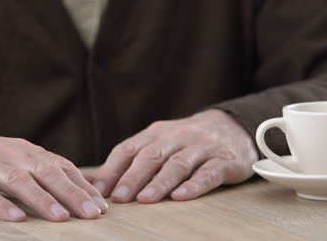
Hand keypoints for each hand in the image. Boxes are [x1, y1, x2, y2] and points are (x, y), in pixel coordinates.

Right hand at [0, 125, 108, 221]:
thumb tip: (80, 189)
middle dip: (73, 194)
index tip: (104, 206)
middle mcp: (9, 156)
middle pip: (46, 173)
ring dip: (42, 200)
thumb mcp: (11, 161)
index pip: (60, 167)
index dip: (83, 186)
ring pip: (18, 181)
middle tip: (94, 214)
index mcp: (24, 152)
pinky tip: (15, 219)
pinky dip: (0, 205)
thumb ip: (40, 172)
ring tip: (61, 218)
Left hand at [88, 109, 257, 203]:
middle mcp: (177, 137)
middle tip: (119, 197)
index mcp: (156, 133)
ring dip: (160, 182)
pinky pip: (207, 173)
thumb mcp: (159, 143)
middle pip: (151, 156)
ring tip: (145, 199)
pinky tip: (181, 197)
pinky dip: (193, 185)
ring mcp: (201, 147)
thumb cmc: (187, 141)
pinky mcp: (224, 161)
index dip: (113, 168)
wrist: (234, 126)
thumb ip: (130, 160)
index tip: (98, 189)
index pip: (129, 148)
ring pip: (177, 164)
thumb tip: (92, 180)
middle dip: (133, 176)